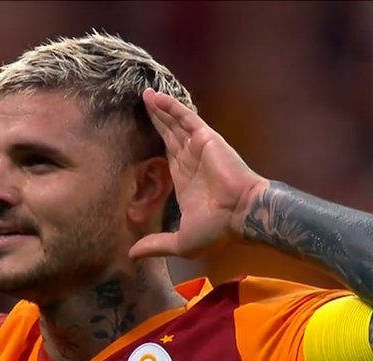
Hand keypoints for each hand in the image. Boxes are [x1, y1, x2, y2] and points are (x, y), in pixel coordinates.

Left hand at [129, 88, 267, 258]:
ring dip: (160, 110)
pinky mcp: (205, 137)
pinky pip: (185, 118)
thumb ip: (156, 245)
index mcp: (184, 182)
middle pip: (168, 136)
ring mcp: (198, 148)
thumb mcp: (181, 242)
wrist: (240, 214)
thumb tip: (132, 255)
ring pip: (175, 124)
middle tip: (139, 106)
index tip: (138, 135)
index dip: (154, 144)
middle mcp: (190, 161)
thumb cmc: (217, 229)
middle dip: (156, 121)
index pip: (166, 157)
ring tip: (145, 94)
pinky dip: (171, 107)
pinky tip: (156, 96)